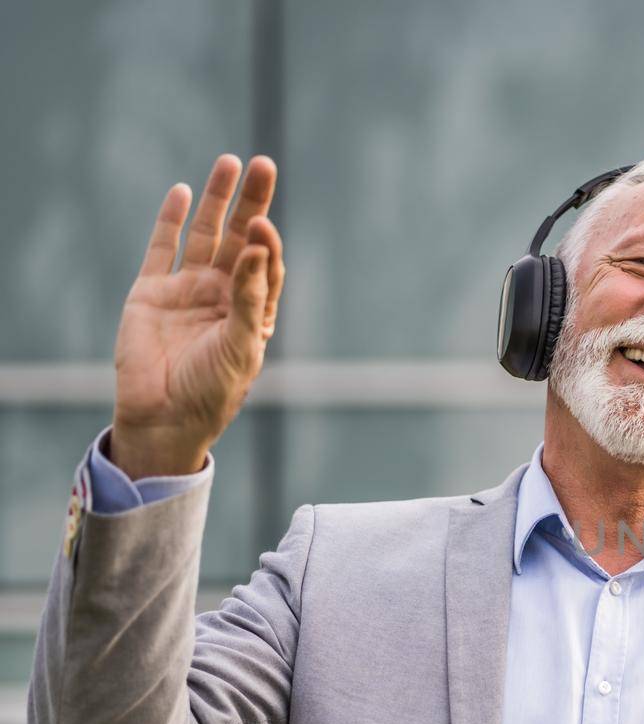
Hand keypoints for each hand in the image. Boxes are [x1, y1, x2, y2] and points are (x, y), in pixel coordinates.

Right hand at [110, 154, 284, 478]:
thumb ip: (250, 297)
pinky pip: (163, 248)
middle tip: (264, 164)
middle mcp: (222, 294)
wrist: (164, 416)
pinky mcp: (151, 291)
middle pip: (240, 237)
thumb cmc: (213, 389)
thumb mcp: (241, 345)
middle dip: (252, 202)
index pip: (265, 263)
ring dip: (216, 200)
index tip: (264, 225)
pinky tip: (182, 191)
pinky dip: (170, 220)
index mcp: (252, 310)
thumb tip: (258, 245)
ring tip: (229, 163)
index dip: (266, 243)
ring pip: (204, 234)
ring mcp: (186, 290)